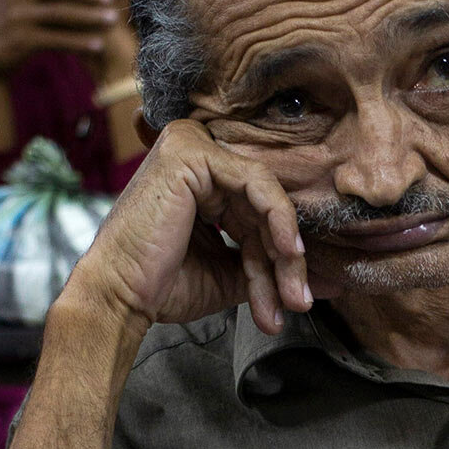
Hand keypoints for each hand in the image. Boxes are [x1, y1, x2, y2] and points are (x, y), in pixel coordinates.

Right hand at [66, 119, 311, 337]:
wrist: (120, 298)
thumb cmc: (162, 286)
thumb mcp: (230, 275)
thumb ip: (274, 269)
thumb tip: (328, 282)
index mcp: (203, 181)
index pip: (259, 213)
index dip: (282, 257)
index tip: (300, 296)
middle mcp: (198, 155)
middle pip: (264, 207)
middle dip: (285, 261)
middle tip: (297, 301)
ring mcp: (192, 146)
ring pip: (265, 199)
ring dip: (283, 253)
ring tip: (289, 295)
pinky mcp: (191, 151)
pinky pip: (257, 183)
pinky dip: (278, 221)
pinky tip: (288, 254)